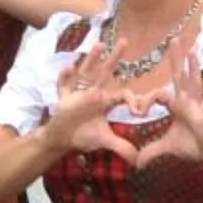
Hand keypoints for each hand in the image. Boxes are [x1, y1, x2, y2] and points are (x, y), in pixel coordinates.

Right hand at [45, 37, 136, 163]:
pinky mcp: (64, 97)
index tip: (139, 111)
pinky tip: (69, 67)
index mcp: (106, 101)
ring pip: (85, 72)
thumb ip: (121, 147)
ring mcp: (78, 92)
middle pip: (106, 72)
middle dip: (115, 57)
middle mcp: (93, 92)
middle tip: (126, 41)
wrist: (62, 139)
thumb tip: (139, 161)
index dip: (132, 100)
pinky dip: (65, 76)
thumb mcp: (104, 141)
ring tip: (99, 45)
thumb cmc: (84, 135)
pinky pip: (64, 84)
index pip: (122, 94)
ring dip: (91, 59)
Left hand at [133, 43, 202, 167]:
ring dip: (191, 66)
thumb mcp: (167, 147)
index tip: (136, 111)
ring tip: (191, 49)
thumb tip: (135, 163)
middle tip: (174, 39)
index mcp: (177, 105)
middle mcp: (188, 101)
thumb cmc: (194, 147)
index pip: (159, 94)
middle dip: (176, 59)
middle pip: (179, 76)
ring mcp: (198, 106)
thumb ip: (151, 151)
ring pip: (193, 82)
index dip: (146, 101)